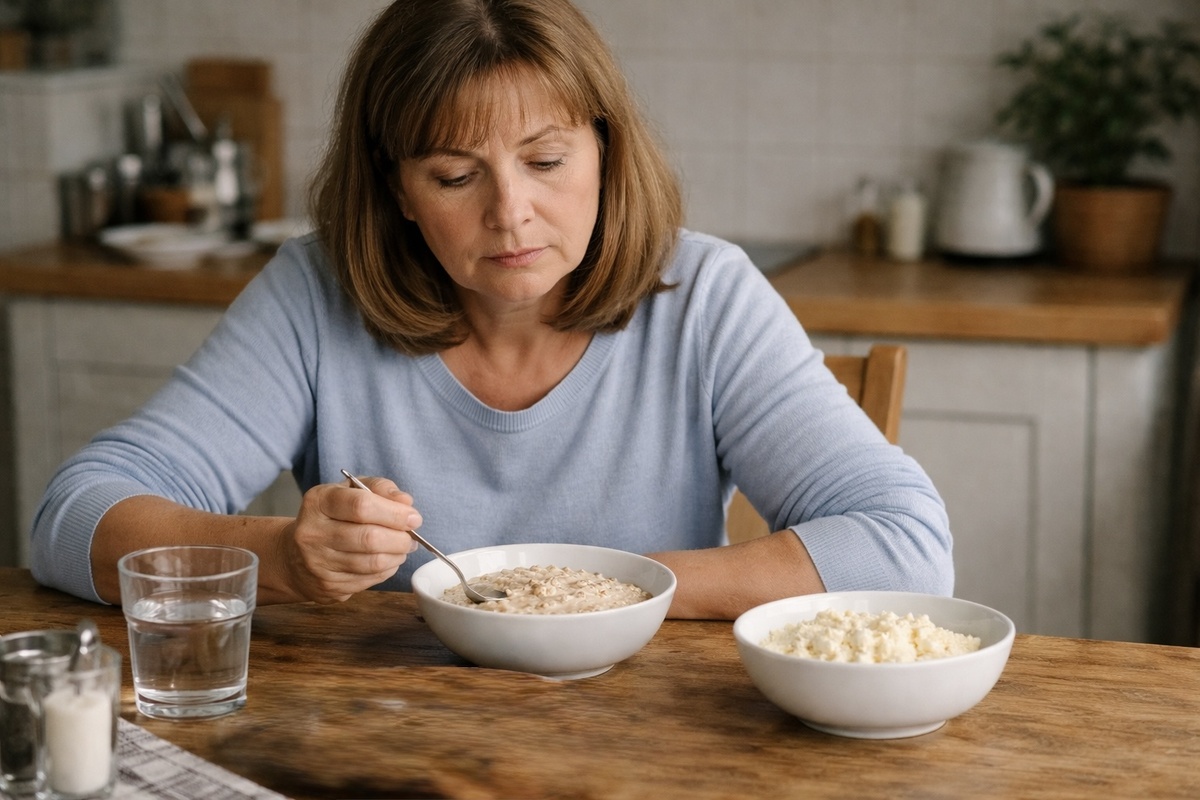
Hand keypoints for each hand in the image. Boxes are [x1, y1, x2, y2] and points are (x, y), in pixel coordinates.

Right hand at [278, 475, 421, 602]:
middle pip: (369, 538)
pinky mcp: (327, 586)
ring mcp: (317, 563)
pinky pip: (369, 579)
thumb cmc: (331, 517)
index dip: (394, 513)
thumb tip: (406, 502)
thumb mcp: (349, 491)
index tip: (413, 518)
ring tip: (402, 547)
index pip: (361, 505)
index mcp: (319, 502)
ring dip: (397, 555)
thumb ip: (379, 489)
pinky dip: (387, 570)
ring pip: (372, 562)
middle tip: (411, 537)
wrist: (293, 555)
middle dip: (400, 538)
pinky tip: (387, 560)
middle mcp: (313, 532)